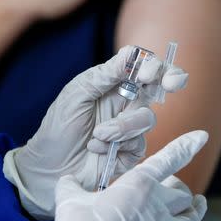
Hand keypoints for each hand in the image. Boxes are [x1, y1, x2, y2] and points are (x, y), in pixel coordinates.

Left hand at [2, 46, 188, 219]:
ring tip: (97, 135)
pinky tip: (96, 149)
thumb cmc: (59, 126)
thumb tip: (130, 54)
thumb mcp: (76, 95)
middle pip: (159, 85)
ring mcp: (130, 127)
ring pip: (147, 118)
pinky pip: (139, 145)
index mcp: (113, 83)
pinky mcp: (132, 152)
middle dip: (170, 79)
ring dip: (122, 126)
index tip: (147, 73)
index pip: (142, 66)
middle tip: (171, 84)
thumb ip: (104, 75)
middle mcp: (126, 102)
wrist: (50, 166)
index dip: (153, 65)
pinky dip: (116, 146)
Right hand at [55, 131, 208, 220]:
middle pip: (182, 192)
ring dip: (194, 208)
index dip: (187, 145)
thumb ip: (73, 184)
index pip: (170, 158)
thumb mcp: (70, 197)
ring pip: (192, 215)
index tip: (201, 136)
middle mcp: (157, 204)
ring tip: (197, 204)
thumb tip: (68, 180)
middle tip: (171, 187)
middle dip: (178, 188)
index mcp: (138, 184)